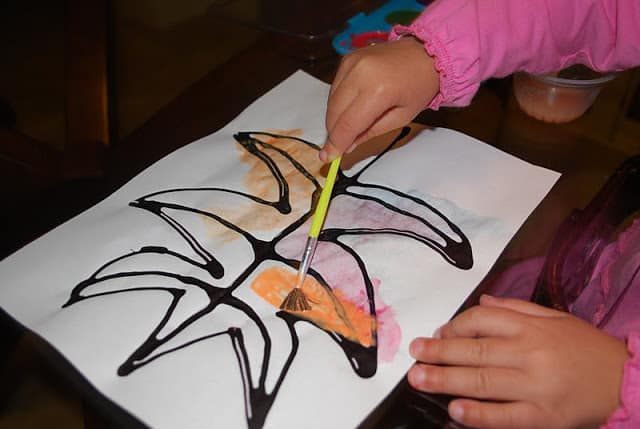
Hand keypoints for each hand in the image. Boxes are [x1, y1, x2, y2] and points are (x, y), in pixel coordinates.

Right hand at [321, 36, 438, 161]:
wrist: (425, 52)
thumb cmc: (418, 85)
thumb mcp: (400, 118)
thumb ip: (370, 132)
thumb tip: (347, 146)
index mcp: (379, 90)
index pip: (348, 124)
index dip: (336, 143)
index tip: (328, 157)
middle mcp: (361, 73)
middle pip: (334, 113)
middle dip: (334, 133)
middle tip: (338, 146)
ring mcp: (351, 63)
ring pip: (330, 101)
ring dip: (334, 118)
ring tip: (349, 126)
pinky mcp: (347, 58)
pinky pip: (334, 87)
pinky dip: (337, 102)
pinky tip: (350, 107)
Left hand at [408, 295, 629, 428]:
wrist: (625, 381)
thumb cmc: (584, 347)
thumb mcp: (553, 318)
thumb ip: (515, 308)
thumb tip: (480, 300)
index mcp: (531, 327)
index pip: (482, 320)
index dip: (454, 326)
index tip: (437, 333)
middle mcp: (530, 353)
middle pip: (475, 350)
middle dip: (439, 352)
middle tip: (413, 354)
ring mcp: (536, 388)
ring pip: (483, 382)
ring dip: (447, 380)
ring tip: (419, 378)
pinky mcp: (544, 418)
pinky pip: (505, 417)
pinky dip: (479, 414)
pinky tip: (456, 410)